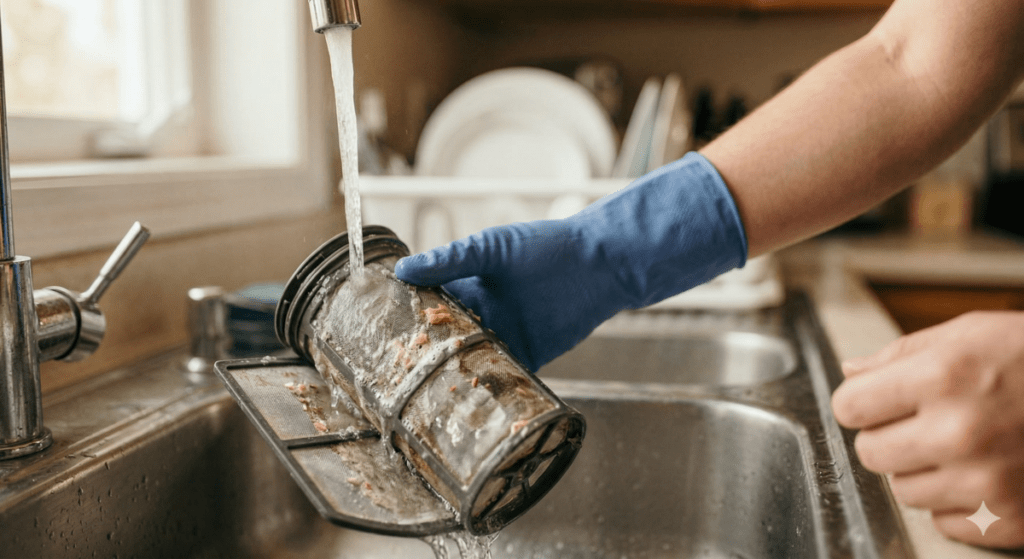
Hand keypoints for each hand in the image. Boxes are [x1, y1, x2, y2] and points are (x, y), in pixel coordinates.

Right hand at [395, 153, 747, 370]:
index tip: (375, 334)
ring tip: (417, 397)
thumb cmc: (544, 247)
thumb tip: (404, 269)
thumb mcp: (491, 249)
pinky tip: (464, 404)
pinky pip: (501, 379)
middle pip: (444, 340)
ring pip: (469, 363)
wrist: (597, 265)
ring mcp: (504, 339)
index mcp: (469, 286)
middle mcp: (483, 316)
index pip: (428, 305)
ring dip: (449, 377)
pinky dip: (485, 391)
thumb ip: (450, 260)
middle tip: (389, 375)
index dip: (405, 318)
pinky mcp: (529, 358)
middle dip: (421, 356)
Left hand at [831, 311, 1023, 547]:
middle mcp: (960, 432)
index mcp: (941, 377)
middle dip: (888, 436)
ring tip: (962, 444)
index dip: (860, 403)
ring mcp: (986, 481)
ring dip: (922, 470)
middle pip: (870, 454)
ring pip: (904, 491)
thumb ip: (900, 355)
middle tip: (923, 421)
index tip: (876, 402)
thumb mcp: (969, 333)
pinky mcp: (1008, 518)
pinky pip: (946, 521)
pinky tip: (986, 470)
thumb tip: (853, 373)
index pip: (848, 408)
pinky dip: (958, 501)